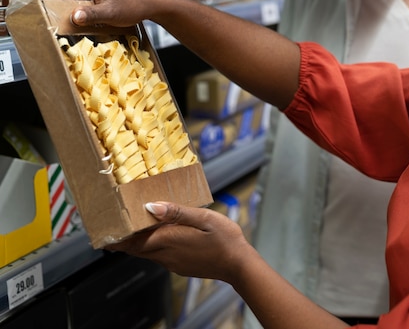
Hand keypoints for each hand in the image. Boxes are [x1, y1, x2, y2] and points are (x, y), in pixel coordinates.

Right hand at [50, 0, 164, 28]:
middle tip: (78, 25)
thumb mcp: (110, 14)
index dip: (57, 10)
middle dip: (70, 10)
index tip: (58, 24)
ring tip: (90, 19)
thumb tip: (74, 17)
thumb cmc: (134, 6)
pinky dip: (87, 4)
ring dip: (80, 8)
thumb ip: (90, 15)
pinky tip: (96, 13)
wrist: (151, 2)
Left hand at [106, 202, 251, 282]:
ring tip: (137, 228)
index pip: (133, 242)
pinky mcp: (181, 267)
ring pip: (148, 253)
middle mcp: (166, 255)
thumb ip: (177, 212)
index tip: (104, 234)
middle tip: (116, 228)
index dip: (117, 239)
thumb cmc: (224, 239)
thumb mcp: (203, 218)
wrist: (238, 265)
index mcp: (168, 240)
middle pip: (136, 249)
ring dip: (140, 242)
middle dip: (125, 240)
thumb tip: (150, 207)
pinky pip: (160, 256)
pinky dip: (154, 246)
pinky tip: (163, 237)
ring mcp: (173, 263)